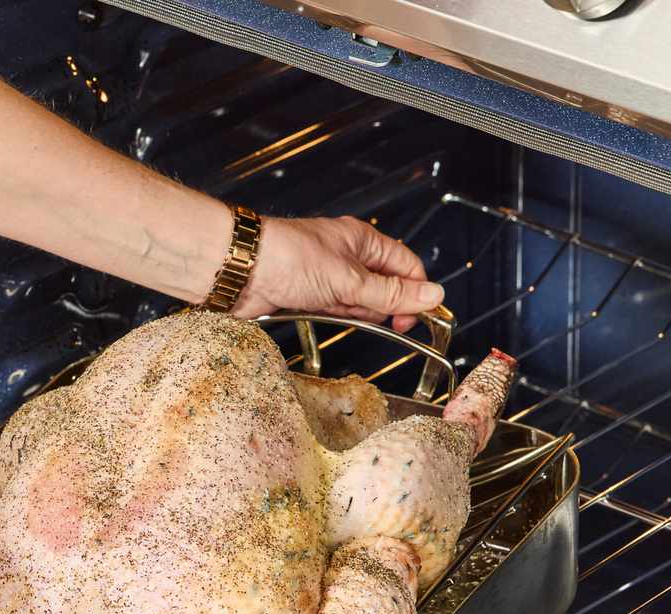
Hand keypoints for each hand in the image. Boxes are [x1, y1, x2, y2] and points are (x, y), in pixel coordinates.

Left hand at [233, 216, 443, 333]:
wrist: (240, 270)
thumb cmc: (287, 257)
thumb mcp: (349, 280)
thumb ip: (390, 293)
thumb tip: (431, 296)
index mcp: (362, 240)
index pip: (406, 265)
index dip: (416, 291)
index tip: (418, 316)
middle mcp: (348, 256)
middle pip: (385, 286)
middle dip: (383, 303)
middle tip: (373, 313)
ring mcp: (329, 276)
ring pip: (360, 300)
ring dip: (356, 310)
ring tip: (336, 305)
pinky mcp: (311, 295)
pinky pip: (337, 309)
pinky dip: (337, 315)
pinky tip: (324, 312)